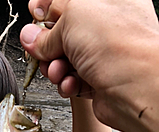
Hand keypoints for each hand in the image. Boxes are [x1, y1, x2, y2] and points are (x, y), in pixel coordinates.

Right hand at [20, 0, 158, 99]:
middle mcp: (107, 27)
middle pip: (63, 34)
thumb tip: (30, 37)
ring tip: (59, 71)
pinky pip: (73, 80)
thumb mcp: (72, 20)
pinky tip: (71, 83)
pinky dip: (67, 84)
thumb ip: (47, 30)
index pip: (66, 2)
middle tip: (43, 52)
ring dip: (55, 68)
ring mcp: (104, 55)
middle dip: (48, 47)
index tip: (34, 19)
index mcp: (106, 1)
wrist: (136, 87)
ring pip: (65, 60)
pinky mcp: (99, 80)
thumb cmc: (119, 46)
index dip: (47, 11)